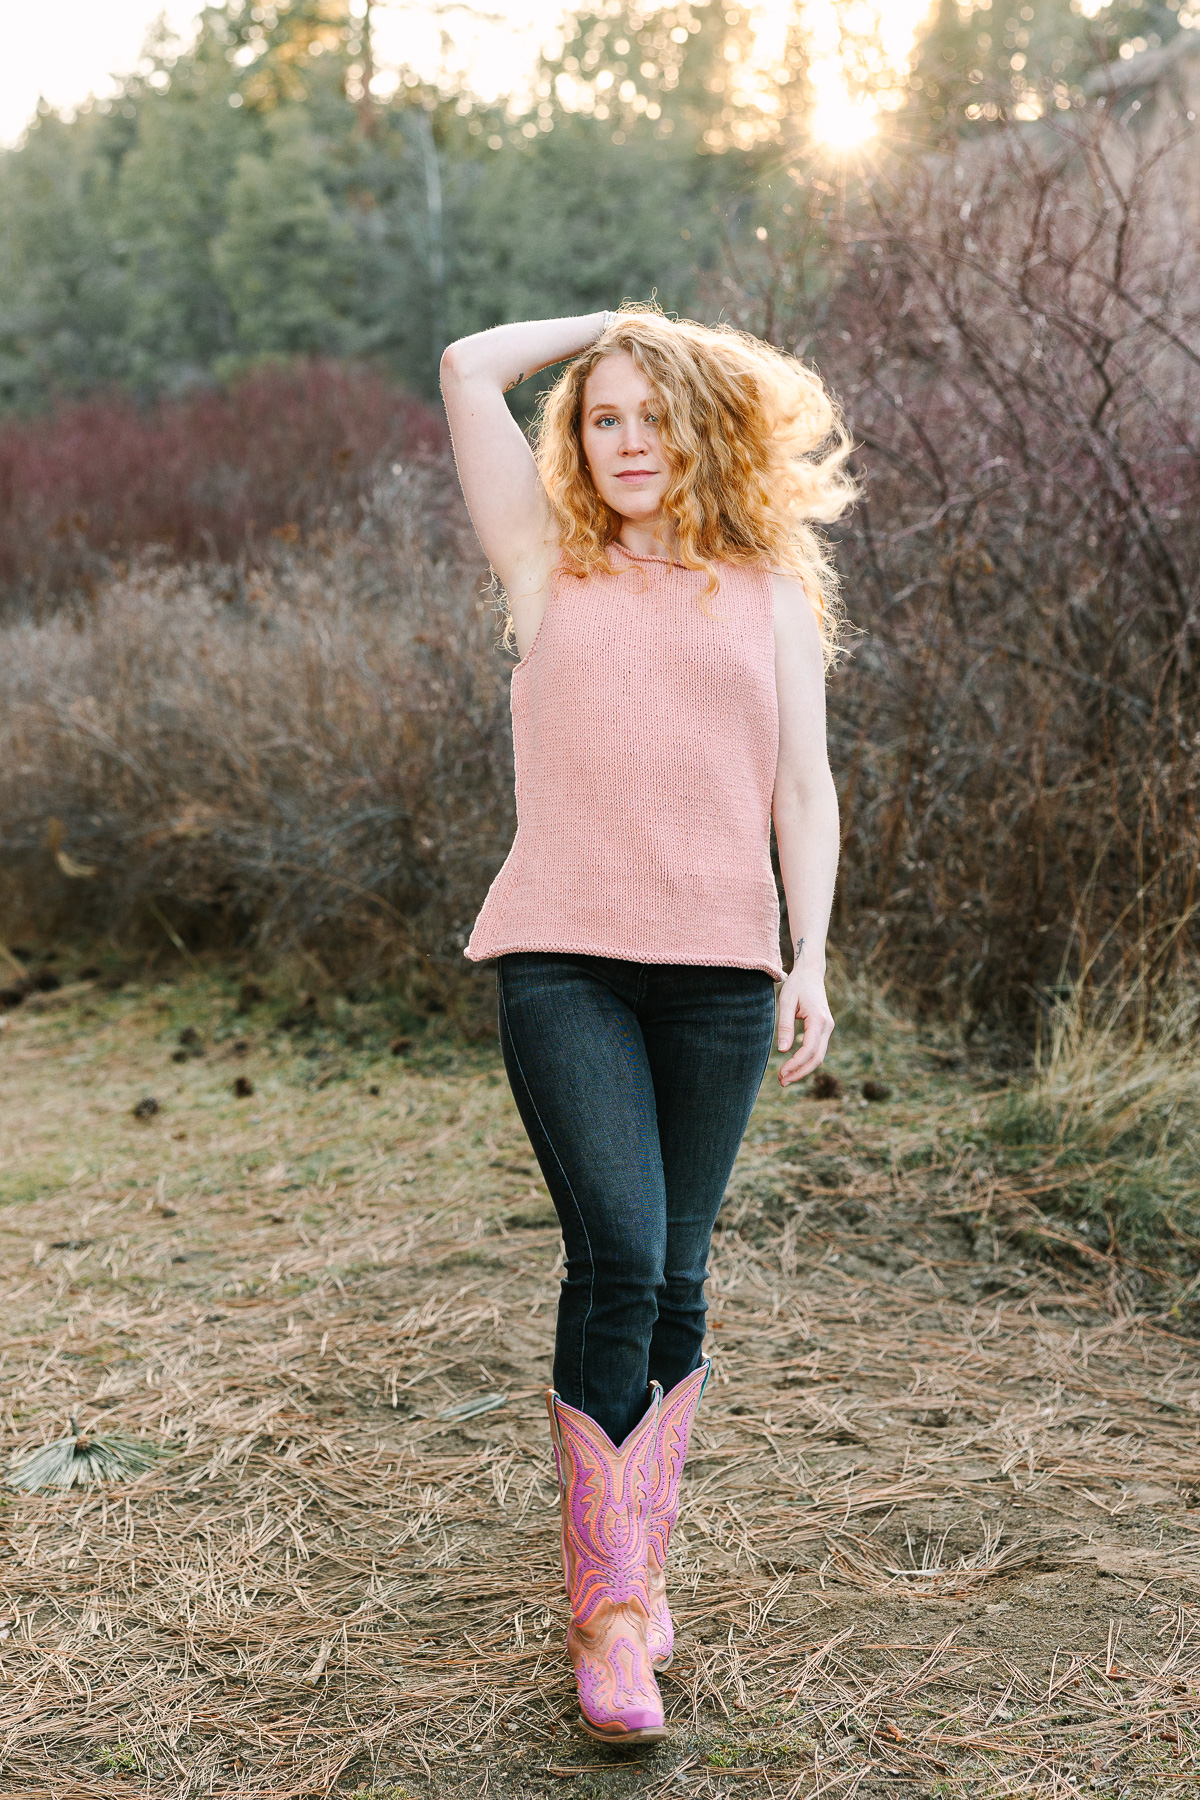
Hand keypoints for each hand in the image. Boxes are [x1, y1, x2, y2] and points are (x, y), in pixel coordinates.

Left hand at [776, 970, 833, 1087]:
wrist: (810, 973)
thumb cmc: (797, 985)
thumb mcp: (786, 1002)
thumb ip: (785, 1025)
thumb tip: (782, 1050)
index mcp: (818, 1019)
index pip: (809, 1049)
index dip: (796, 1064)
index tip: (781, 1073)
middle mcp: (827, 1026)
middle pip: (817, 1058)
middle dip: (800, 1072)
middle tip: (782, 1082)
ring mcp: (827, 1028)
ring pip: (818, 1056)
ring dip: (803, 1069)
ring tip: (785, 1078)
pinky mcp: (823, 1029)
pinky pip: (817, 1049)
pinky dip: (806, 1061)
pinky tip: (792, 1067)